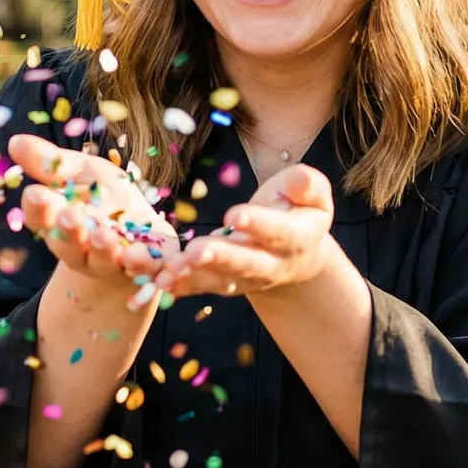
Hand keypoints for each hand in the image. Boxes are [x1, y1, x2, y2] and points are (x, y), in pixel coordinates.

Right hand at [9, 134, 176, 290]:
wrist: (143, 232)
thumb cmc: (104, 198)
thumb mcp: (81, 174)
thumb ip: (52, 164)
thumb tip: (15, 141)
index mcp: (60, 224)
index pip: (42, 219)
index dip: (38, 209)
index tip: (36, 193)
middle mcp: (82, 250)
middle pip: (70, 246)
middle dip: (69, 232)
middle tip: (69, 216)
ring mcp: (113, 263)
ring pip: (104, 261)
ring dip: (103, 250)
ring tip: (104, 236)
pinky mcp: (148, 267)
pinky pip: (147, 271)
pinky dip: (146, 267)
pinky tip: (144, 261)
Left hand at [152, 163, 339, 300]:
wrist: (296, 255)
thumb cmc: (300, 211)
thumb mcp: (314, 194)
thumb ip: (308, 184)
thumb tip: (297, 181)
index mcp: (296, 239)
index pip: (278, 232)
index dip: (258, 224)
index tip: (235, 215)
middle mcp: (269, 265)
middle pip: (244, 263)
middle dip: (219, 258)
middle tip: (195, 252)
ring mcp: (243, 279)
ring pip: (216, 280)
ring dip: (190, 276)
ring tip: (166, 271)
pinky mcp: (220, 283)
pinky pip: (196, 286)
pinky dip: (175, 285)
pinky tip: (153, 280)